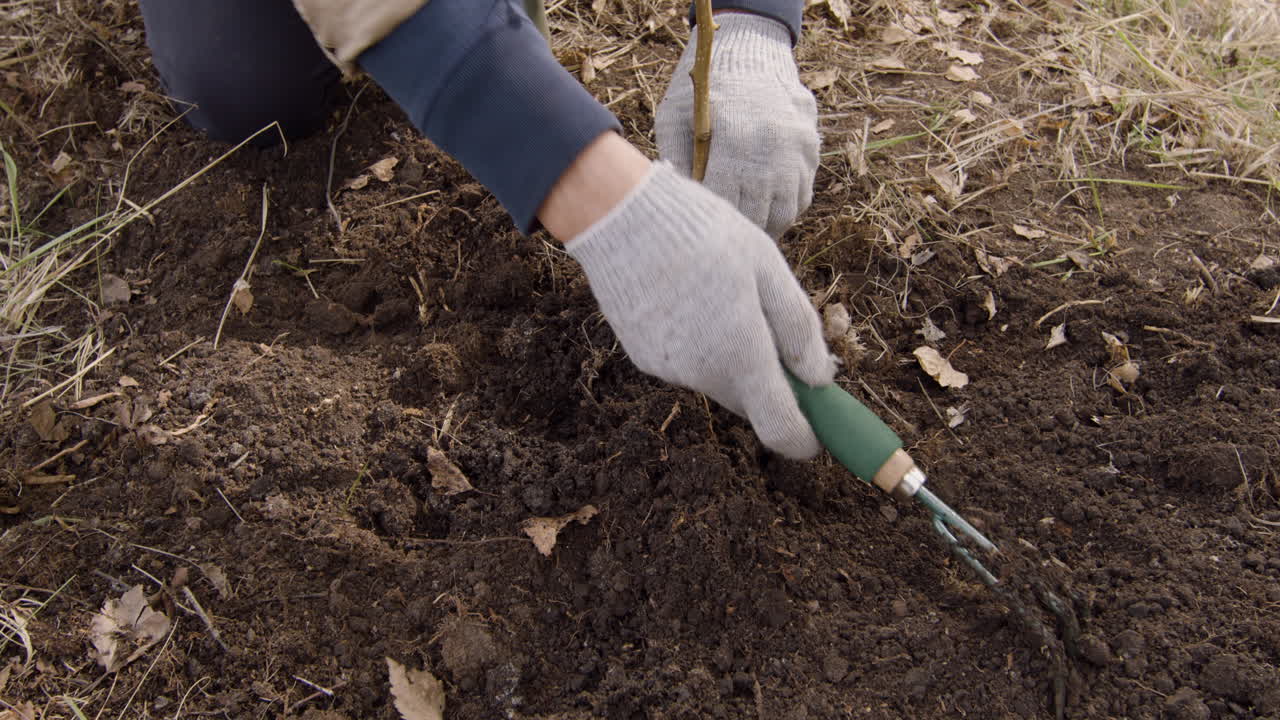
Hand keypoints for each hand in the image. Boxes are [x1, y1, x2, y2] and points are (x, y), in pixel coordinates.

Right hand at [565, 161, 834, 458]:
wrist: (619, 217)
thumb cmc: (704, 233)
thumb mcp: (768, 267)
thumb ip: (798, 327)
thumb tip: (819, 378)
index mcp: (742, 355)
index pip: (779, 427)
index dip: (803, 438)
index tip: (817, 434)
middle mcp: (703, 374)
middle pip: (750, 399)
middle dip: (769, 381)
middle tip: (774, 328)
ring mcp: (669, 370)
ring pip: (717, 379)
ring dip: (732, 358)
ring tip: (723, 295)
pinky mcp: (643, 358)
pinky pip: (687, 365)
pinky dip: (699, 346)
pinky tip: (690, 298)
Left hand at [655, 13, 819, 237]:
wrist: (751, 48)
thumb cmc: (704, 84)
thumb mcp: (675, 115)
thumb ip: (674, 161)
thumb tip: (677, 204)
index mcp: (737, 140)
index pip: (724, 203)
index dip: (711, 220)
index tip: (697, 225)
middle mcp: (775, 149)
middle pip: (756, 214)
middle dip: (735, 230)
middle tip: (717, 240)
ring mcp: (799, 151)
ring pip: (784, 212)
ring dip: (763, 227)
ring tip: (740, 232)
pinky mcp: (812, 150)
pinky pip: (802, 196)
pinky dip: (783, 210)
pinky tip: (762, 211)